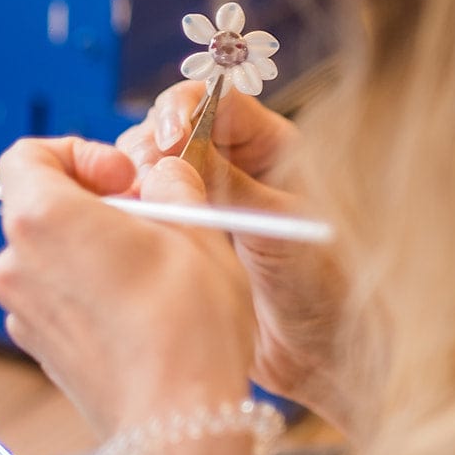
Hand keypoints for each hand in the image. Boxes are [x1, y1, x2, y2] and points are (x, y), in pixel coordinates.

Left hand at [0, 136, 254, 443]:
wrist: (176, 428)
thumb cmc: (187, 329)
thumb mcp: (196, 231)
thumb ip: (171, 185)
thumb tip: (163, 175)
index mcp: (43, 219)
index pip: (27, 155)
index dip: (78, 153)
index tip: (123, 177)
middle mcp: (16, 264)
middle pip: (40, 205)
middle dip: (94, 201)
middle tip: (150, 218)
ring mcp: (21, 311)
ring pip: (50, 252)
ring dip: (94, 245)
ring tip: (152, 265)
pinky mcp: (37, 347)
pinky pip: (55, 295)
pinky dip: (88, 286)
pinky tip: (138, 306)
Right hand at [117, 84, 351, 427]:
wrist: (321, 352)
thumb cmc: (323, 288)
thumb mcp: (277, 228)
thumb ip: (230, 185)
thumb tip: (177, 148)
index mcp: (269, 146)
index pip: (214, 101)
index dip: (182, 110)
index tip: (168, 140)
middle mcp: (234, 165)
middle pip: (171, 128)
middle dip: (150, 148)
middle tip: (143, 183)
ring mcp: (206, 200)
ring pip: (152, 169)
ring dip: (136, 182)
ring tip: (136, 210)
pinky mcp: (185, 234)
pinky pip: (148, 210)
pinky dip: (133, 214)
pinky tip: (132, 231)